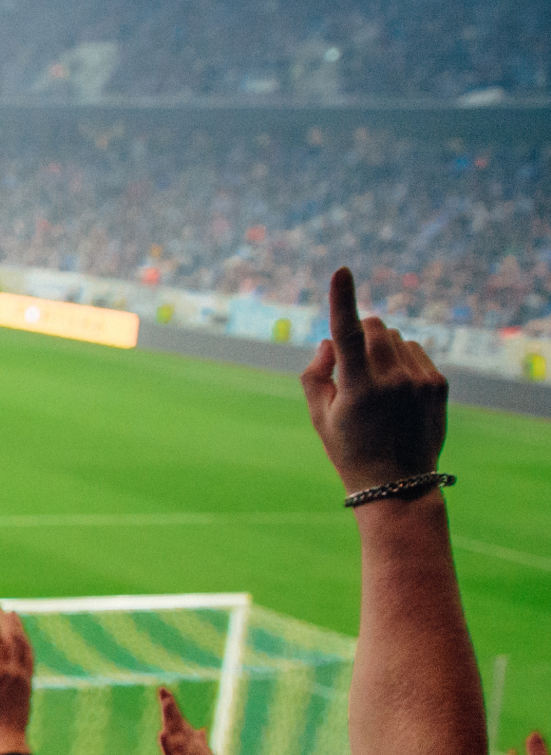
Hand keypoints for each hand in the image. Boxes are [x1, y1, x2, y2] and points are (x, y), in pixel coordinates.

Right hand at [0, 606, 34, 754]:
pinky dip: (26, 643)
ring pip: (24, 645)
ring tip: (14, 614)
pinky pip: (29, 656)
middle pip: (12, 637)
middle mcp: (13, 670)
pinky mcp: (29, 682)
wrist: (7, 739)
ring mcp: (24, 676)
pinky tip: (23, 639)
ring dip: (18, 628)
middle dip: (5, 619)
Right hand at [301, 267, 446, 493]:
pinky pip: (416, 351)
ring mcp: (420, 380)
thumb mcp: (319, 416)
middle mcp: (393, 380)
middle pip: (374, 327)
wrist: (397, 483)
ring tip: (377, 385)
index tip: (342, 271)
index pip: (346, 333)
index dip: (342, 298)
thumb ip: (315, 373)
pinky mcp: (438, 384)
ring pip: (395, 338)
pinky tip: (398, 390)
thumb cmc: (349, 449)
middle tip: (352, 365)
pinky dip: (402, 361)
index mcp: (358, 388)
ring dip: (382, 349)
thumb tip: (330, 340)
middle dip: (360, 334)